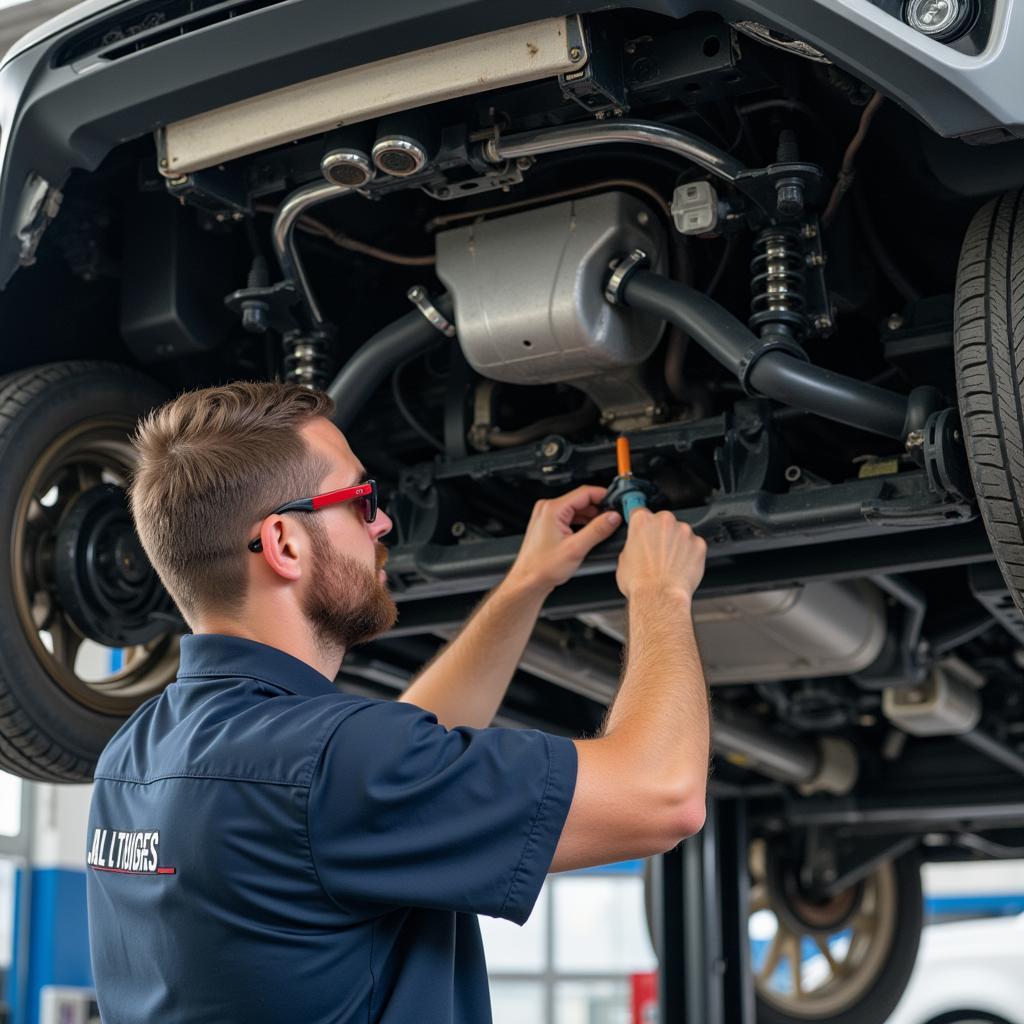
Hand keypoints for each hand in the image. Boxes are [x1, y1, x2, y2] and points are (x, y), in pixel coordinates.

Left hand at [507, 486, 621, 593]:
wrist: (529, 581)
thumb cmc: (542, 567)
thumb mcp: (576, 548)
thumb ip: (598, 530)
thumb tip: (613, 517)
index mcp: (552, 509)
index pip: (584, 492)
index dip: (604, 496)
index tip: (616, 502)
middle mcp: (547, 509)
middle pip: (580, 499)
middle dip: (598, 508)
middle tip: (614, 517)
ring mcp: (546, 516)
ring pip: (576, 508)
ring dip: (591, 516)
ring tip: (604, 527)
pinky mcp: (548, 525)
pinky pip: (569, 517)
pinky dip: (581, 522)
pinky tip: (590, 532)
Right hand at [615, 509, 706, 601]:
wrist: (660, 598)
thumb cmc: (641, 583)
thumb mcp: (623, 560)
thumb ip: (632, 545)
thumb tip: (635, 546)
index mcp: (642, 522)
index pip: (639, 511)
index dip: (640, 521)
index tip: (642, 524)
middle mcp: (664, 521)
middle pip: (663, 521)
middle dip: (660, 533)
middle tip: (656, 552)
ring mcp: (684, 532)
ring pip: (680, 532)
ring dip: (676, 543)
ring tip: (669, 562)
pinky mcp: (699, 544)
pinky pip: (694, 545)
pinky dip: (690, 553)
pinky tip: (681, 566)